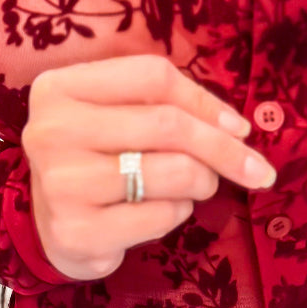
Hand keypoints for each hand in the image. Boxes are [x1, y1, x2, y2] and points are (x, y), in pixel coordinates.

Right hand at [23, 55, 277, 281]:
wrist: (52, 228)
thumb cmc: (98, 160)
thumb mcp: (120, 116)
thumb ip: (170, 105)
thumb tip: (237, 129)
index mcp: (60, 87)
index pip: (153, 76)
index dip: (206, 101)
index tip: (240, 128)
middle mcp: (51, 130)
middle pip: (168, 124)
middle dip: (223, 149)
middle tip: (255, 170)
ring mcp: (60, 183)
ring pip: (173, 171)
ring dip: (202, 182)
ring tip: (194, 187)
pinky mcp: (76, 231)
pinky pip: (162, 215)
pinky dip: (178, 213)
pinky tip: (159, 212)